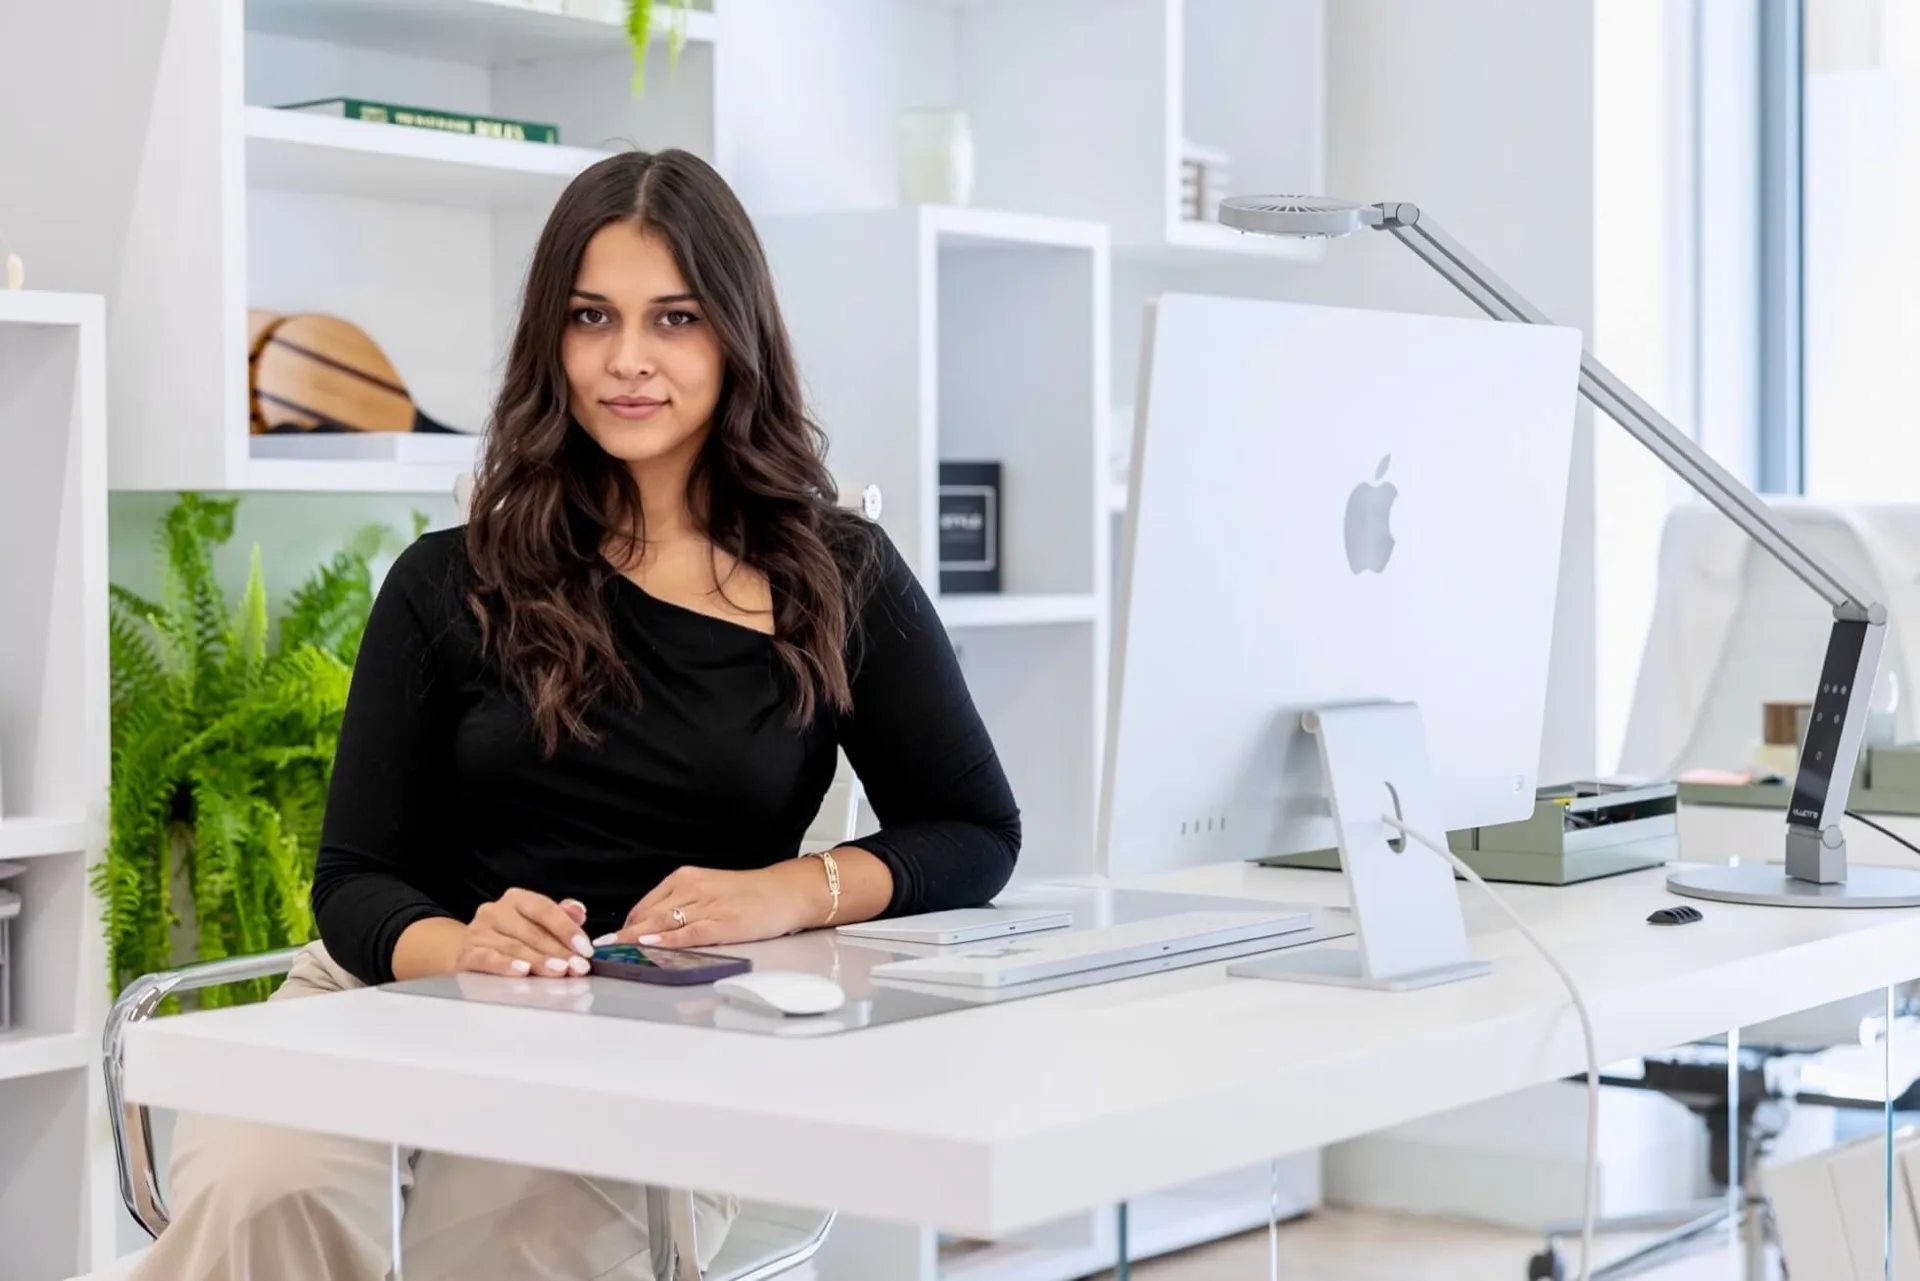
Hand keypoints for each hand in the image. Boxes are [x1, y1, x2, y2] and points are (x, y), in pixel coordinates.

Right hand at [455, 888, 594, 977]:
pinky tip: (522, 971)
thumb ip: (561, 916)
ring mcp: (478, 932)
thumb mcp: (536, 923)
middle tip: (577, 966)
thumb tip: (578, 912)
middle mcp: (495, 911)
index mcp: (516, 899)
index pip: (545, 909)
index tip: (584, 948)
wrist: (467, 950)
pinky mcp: (467, 954)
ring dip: (539, 961)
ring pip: (514, 946)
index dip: (567, 928)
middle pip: (532, 931)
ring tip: (559, 971)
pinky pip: (487, 958)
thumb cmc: (510, 937)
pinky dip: (506, 965)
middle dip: (559, 951)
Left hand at [605, 864, 825, 949]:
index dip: (625, 924)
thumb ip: (680, 904)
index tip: (607, 940)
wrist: (784, 892)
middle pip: (649, 914)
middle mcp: (692, 888)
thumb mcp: (708, 890)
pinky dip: (667, 939)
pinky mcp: (723, 923)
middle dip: (624, 934)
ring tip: (615, 951)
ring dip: (636, 938)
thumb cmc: (748, 894)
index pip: (645, 904)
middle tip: (600, 950)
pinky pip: (689, 932)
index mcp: (686, 879)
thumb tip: (650, 927)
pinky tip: (650, 945)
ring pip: (663, 922)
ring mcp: (707, 905)